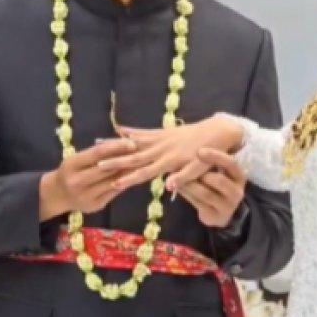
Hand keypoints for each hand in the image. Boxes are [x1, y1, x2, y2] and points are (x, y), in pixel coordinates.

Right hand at [39, 138, 137, 219]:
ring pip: (113, 181)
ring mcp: (85, 196)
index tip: (132, 142)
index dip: (116, 147)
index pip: (97, 153)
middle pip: (107, 169)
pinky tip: (135, 177)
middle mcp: (76, 181)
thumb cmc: (72, 171)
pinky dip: (125, 183)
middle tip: (143, 153)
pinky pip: (114, 193)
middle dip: (126, 160)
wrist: (57, 195)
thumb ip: (97, 152)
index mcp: (71, 165)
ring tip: (143, 164)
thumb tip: (123, 140)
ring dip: (129, 173)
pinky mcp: (95, 206)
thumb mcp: (78, 159)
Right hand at [104, 116, 244, 191]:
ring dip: (117, 145)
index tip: (115, 184)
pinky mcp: (163, 132)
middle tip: (98, 165)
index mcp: (170, 160)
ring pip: (135, 142)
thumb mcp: (201, 168)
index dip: (130, 178)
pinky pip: (144, 132)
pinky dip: (131, 131)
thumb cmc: (210, 154)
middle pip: (135, 157)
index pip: (146, 172)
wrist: (218, 131)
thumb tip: (168, 187)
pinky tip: (118, 129)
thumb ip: (184, 177)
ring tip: (99, 145)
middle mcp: (162, 149)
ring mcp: (162, 139)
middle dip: (116, 162)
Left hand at [166, 148, 247, 228]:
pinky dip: (186, 194)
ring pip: (205, 193)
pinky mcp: (216, 216)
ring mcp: (228, 206)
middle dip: (199, 174)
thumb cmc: (215, 185)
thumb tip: (191, 148)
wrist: (219, 211)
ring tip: (177, 178)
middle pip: (218, 180)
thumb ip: (209, 163)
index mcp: (239, 176)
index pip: (231, 164)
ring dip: (189, 185)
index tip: (200, 151)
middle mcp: (237, 191)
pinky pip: (198, 203)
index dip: (216, 157)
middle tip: (184, 168)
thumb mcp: (218, 172)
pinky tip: (178, 187)